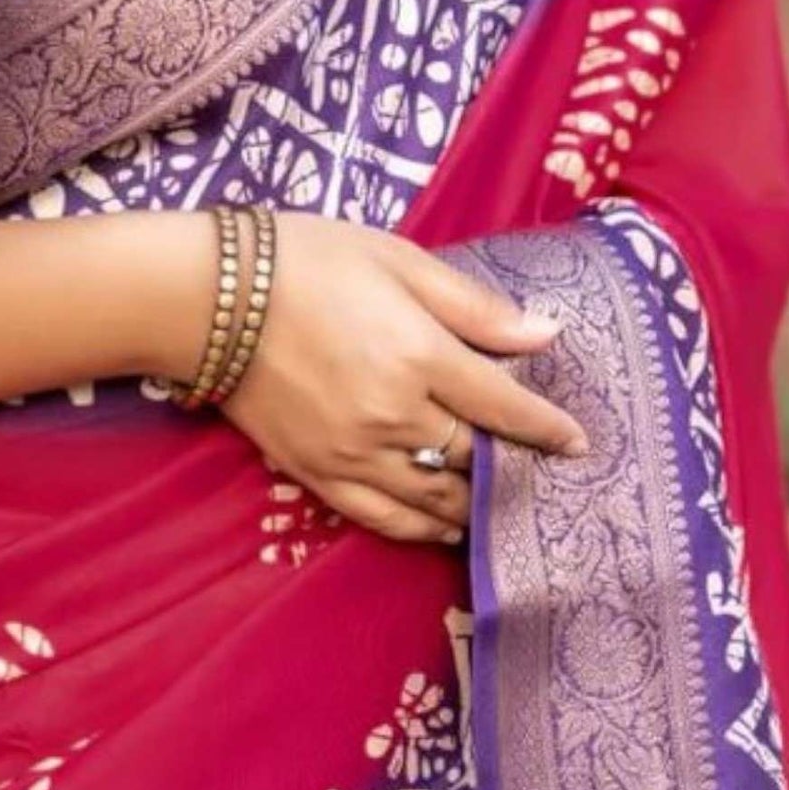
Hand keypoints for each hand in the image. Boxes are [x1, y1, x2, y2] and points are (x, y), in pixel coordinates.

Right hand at [208, 215, 582, 545]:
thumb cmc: (308, 261)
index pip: (504, 407)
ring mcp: (354, 453)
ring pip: (437, 498)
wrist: (210, 296)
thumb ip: (473, 306)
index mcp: (419, 355)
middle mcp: (394, 415)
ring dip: (478, 506)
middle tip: (548, 476)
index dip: (547, 429)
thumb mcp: (398, 260)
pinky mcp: (318, 474)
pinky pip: (385, 518)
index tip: (578, 442)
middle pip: (475, 458)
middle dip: (517, 469)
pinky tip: (448, 528)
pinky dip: (425, 529)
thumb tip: (545, 335)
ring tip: (506, 506)